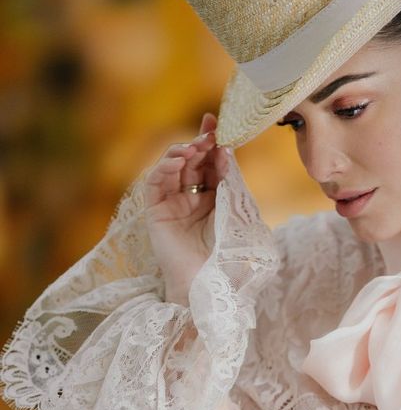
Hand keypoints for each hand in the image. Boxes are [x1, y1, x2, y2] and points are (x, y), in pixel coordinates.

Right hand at [143, 111, 230, 303]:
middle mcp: (192, 200)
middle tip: (209, 130)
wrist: (210, 288)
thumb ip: (231, 184)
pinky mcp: (156, 214)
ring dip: (182, 152)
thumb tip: (227, 151)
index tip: (217, 121)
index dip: (213, 143)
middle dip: (200, 142)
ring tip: (196, 147)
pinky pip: (155, 183)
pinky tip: (179, 162)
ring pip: (172, 168)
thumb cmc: (228, 260)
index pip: (211, 165)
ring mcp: (172, 206)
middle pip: (193, 162)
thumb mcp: (237, 215)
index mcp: (214, 201)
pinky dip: (164, 168)